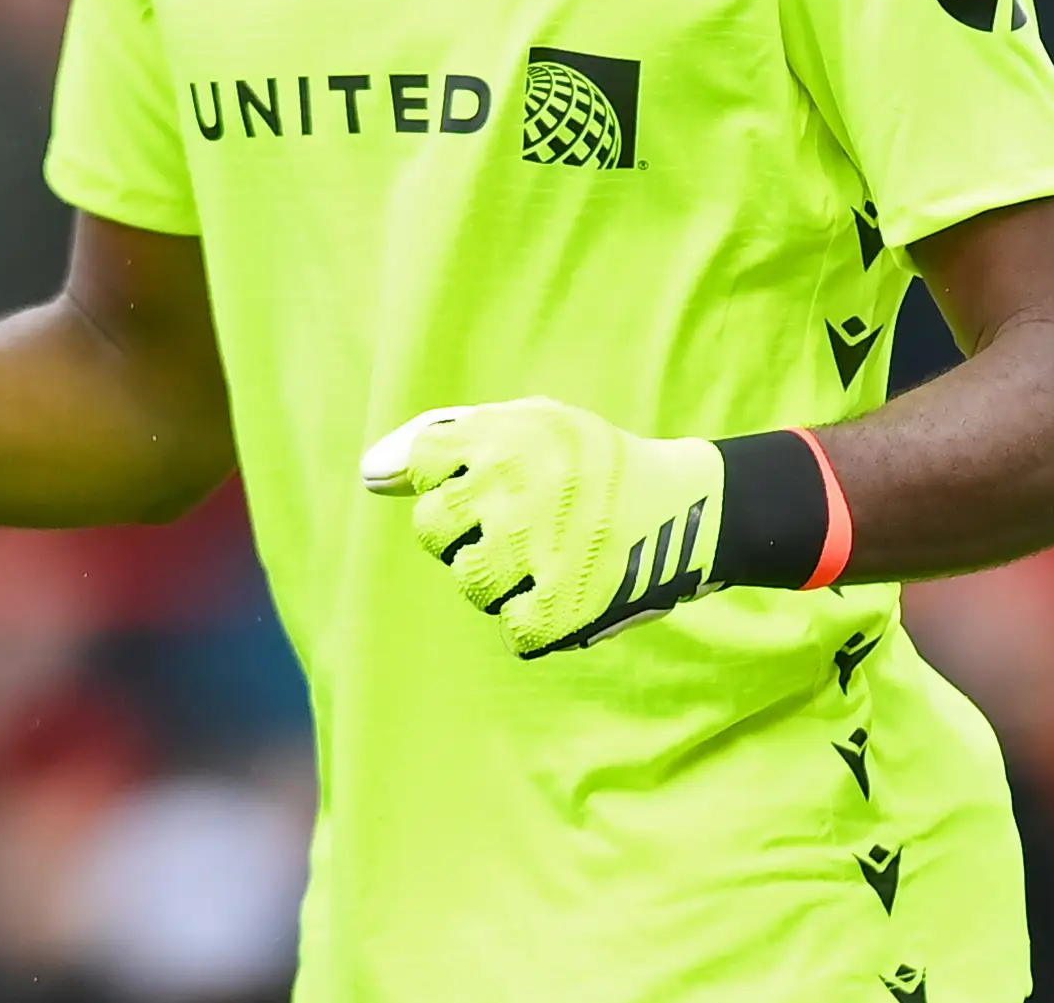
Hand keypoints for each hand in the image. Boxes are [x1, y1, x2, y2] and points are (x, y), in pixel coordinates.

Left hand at [360, 397, 724, 657]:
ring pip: (470, 582)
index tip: (493, 478)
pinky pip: (511, 630)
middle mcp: (514, 488)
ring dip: (500, 579)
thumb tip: (367, 477)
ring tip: (546, 557)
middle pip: (431, 528)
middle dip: (464, 532)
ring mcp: (538, 550)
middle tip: (516, 525)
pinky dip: (534, 619)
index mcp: (505, 435)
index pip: (424, 462)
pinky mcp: (563, 606)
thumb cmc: (588, 463)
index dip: (453, 475)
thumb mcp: (524, 423)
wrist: (686, 506)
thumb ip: (440, 439)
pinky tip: (563, 591)